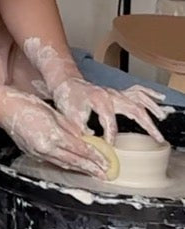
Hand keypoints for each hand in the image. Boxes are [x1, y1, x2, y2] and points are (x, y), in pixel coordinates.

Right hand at [0, 91, 111, 176]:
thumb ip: (70, 128)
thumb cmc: (28, 106)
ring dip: (79, 169)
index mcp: (52, 135)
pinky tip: (73, 166)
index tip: (107, 162)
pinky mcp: (32, 154)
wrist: (5, 109)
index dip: (95, 156)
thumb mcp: (54, 113)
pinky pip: (53, 161)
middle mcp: (45, 147)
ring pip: (63, 163)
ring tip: (93, 173)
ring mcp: (38, 152)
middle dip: (91, 168)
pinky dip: (66, 164)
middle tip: (105, 174)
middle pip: (73, 160)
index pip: (79, 149)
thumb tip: (85, 137)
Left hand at [48, 76, 168, 145]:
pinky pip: (138, 91)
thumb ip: (80, 128)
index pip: (109, 120)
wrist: (67, 83)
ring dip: (153, 109)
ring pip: (140, 99)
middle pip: (134, 108)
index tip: (111, 145)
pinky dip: (150, 94)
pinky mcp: (118, 93)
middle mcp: (111, 95)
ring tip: (162, 119)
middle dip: (147, 124)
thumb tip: (92, 140)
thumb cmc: (68, 98)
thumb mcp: (70, 114)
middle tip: (157, 138)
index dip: (111, 134)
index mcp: (99, 99)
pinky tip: (160, 99)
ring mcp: (117, 93)